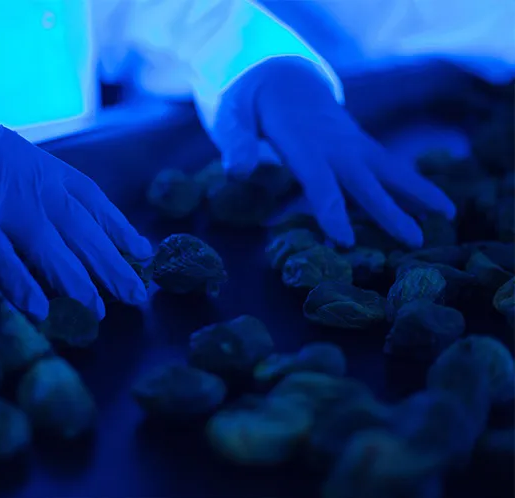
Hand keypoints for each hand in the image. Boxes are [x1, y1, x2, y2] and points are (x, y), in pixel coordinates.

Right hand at [0, 107, 152, 320]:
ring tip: (98, 312)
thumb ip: (48, 191)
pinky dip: (24, 287)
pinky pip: (6, 264)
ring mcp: (10, 211)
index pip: (97, 205)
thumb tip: (79, 232)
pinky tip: (42, 311)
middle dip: (114, 267)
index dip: (122, 231)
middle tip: (136, 295)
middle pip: (86, 236)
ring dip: (79, 285)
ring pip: (55, 253)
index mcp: (52, 173)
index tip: (143, 253)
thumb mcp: (22, 161)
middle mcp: (40, 192)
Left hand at [213, 56, 455, 247]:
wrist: (280, 75)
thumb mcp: (232, 116)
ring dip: (416, 191)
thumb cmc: (250, 101)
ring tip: (447, 215)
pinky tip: (432, 204)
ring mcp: (349, 142)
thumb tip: (237, 171)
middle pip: (362, 179)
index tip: (345, 239)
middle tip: (414, 239)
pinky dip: (410, 184)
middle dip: (387, 210)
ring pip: (386, 168)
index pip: (318, 179)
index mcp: (300, 139)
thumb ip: (235, 142)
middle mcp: (332, 142)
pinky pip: (386, 166)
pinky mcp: (357, 145)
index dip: (330, 209)